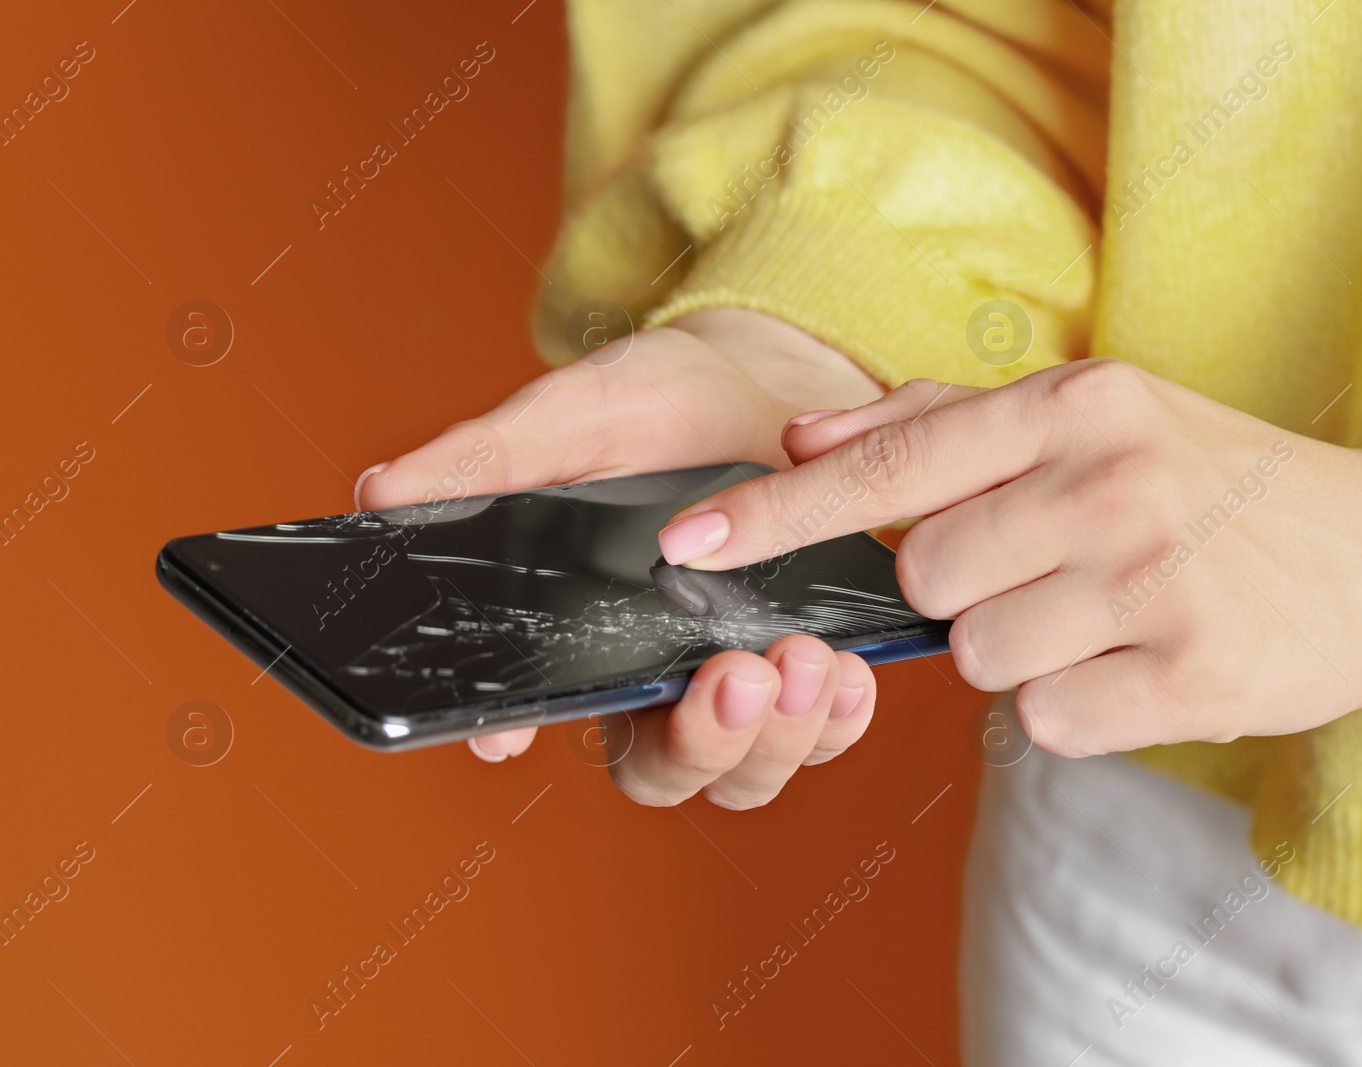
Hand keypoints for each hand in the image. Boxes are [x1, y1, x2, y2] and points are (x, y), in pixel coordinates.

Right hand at [357, 308, 885, 806]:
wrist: (773, 382)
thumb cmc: (659, 403)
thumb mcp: (574, 416)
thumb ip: (492, 460)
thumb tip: (378, 493)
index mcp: (577, 633)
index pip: (530, 713)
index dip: (513, 732)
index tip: (507, 734)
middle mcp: (653, 679)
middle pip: (660, 769)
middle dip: (700, 743)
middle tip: (735, 676)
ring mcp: (734, 680)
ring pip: (747, 771)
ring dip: (778, 737)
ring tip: (801, 660)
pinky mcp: (810, 668)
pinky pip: (826, 731)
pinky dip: (839, 716)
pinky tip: (847, 668)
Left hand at [658, 361, 1361, 755]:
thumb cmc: (1210, 478)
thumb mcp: (1092, 416)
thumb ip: (937, 424)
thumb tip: (801, 439)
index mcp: (1076, 403)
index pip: (890, 467)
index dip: (777, 516)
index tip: (688, 543)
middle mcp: (1112, 482)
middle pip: (927, 578)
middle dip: (959, 591)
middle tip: (1044, 569)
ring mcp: (1156, 582)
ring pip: (981, 657)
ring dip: (1019, 650)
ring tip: (1101, 614)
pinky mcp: (1192, 678)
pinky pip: (1048, 720)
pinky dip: (1074, 703)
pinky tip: (1137, 661)